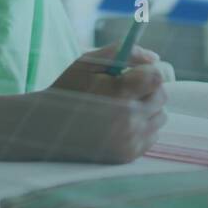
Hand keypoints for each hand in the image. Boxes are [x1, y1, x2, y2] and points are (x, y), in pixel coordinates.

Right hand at [15, 43, 168, 163]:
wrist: (46, 127)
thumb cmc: (67, 89)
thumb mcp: (87, 62)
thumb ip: (123, 52)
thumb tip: (155, 58)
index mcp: (118, 93)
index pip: (157, 77)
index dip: (148, 72)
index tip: (136, 74)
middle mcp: (128, 119)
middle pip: (161, 96)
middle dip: (147, 89)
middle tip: (126, 90)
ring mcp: (129, 139)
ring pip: (160, 117)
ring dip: (147, 109)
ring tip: (122, 107)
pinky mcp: (128, 155)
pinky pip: (152, 136)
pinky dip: (142, 128)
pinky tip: (120, 124)